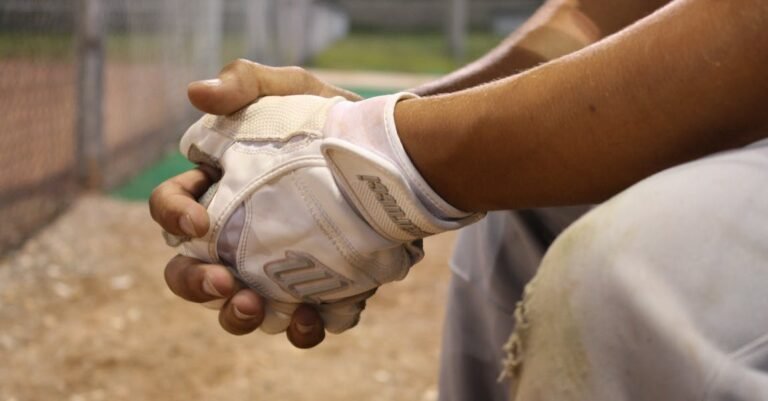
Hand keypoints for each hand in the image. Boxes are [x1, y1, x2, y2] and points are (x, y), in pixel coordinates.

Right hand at [150, 60, 360, 347]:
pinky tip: (312, 317)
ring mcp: (277, 267)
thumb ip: (246, 82)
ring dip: (238, 316)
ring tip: (256, 307)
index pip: (172, 207)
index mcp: (219, 190)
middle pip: (191, 272)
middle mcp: (240, 236)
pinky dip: (301, 327)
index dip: (173, 217)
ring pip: (239, 307)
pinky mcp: (319, 286)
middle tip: (223, 283)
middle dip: (196, 284)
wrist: (394, 152)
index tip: (199, 222)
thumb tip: (197, 93)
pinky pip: (300, 320)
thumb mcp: (292, 89)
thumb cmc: (331, 118)